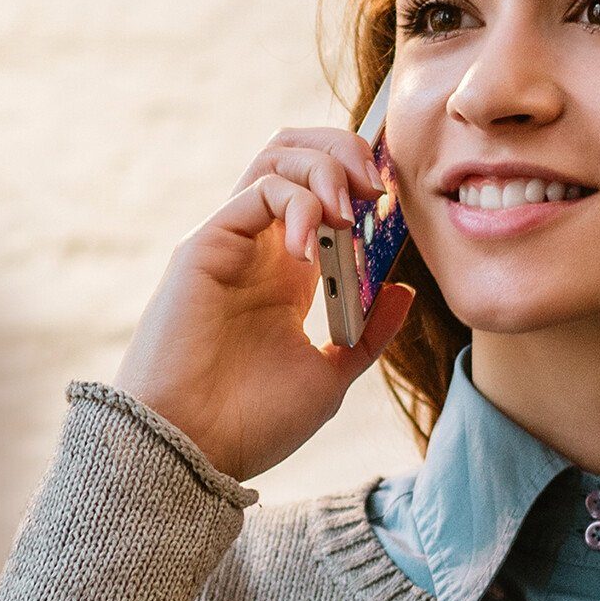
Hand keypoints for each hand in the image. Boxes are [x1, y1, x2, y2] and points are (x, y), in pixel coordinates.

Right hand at [114, 126, 417, 482]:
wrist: (194, 448)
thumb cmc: (252, 422)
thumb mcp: (329, 374)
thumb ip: (368, 333)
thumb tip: (404, 289)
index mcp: (289, 273)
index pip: (324, 190)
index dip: (362, 180)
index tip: (394, 204)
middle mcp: (260, 246)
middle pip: (298, 154)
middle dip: (344, 152)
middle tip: (376, 190)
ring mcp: (232, 241)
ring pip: (277, 156)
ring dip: (325, 167)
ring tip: (348, 211)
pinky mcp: (207, 244)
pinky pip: (259, 190)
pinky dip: (298, 203)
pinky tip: (310, 248)